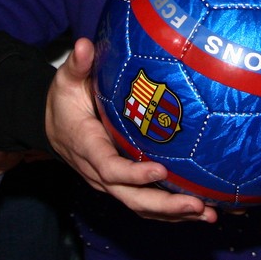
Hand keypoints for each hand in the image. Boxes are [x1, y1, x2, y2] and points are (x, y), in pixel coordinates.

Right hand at [45, 38, 217, 223]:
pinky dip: (172, 212)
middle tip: (198, 204)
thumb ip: (77, 66)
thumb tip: (83, 45)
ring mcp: (111, 183)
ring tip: (209, 214)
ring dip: (174, 214)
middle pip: (131, 198)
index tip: (161, 170)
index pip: (111, 168)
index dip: (135, 173)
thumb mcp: (65, 82)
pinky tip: (201, 211)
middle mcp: (99, 173)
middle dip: (165, 205)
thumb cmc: (63, 102)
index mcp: (87, 148)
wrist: (51, 126)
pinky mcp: (123, 186)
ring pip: (141, 207)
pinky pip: (147, 204)